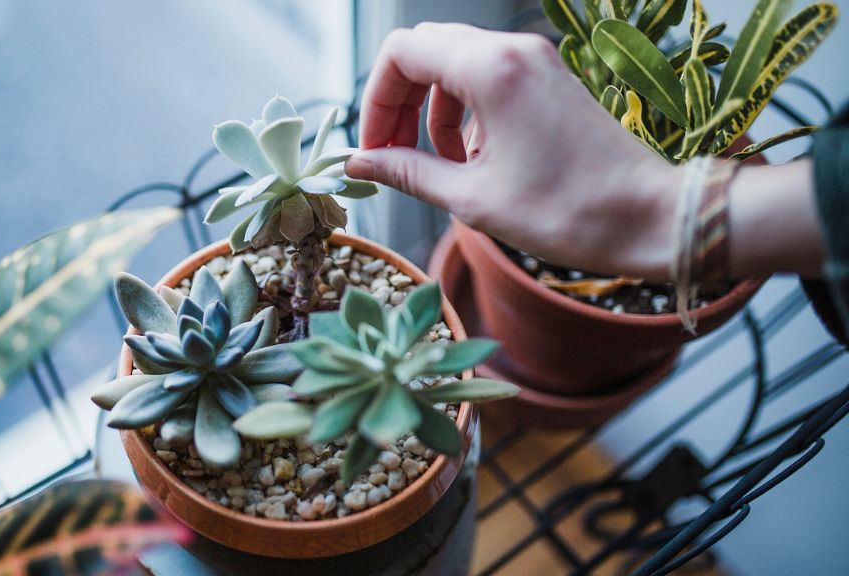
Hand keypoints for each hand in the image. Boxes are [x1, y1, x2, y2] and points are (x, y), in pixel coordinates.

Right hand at [345, 23, 680, 279]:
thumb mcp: (473, 198)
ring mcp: (536, 61)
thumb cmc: (568, 212)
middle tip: (395, 154)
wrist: (650, 217)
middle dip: (399, 101)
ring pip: (455, 64)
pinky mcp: (550, 79)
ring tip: (438, 165)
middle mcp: (514, 51)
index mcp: (493, 70)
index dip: (376, 99)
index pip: (402, 53)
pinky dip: (465, 111)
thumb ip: (408, 172)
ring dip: (432, 110)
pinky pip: (488, 77)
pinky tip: (473, 158)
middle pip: (426, 51)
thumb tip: (358, 164)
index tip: (376, 148)